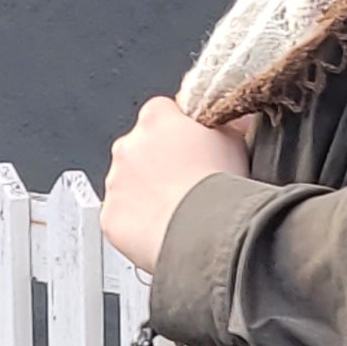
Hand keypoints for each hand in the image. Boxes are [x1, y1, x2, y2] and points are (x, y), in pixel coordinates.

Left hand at [101, 96, 254, 275]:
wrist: (206, 233)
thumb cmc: (221, 187)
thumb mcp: (235, 141)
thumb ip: (224, 124)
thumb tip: (231, 120)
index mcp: (157, 118)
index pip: (163, 112)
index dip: (181, 131)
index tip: (193, 147)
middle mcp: (128, 145)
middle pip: (141, 149)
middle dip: (159, 164)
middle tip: (188, 184)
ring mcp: (116, 181)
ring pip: (129, 184)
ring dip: (147, 194)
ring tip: (178, 211)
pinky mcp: (110, 216)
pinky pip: (121, 217)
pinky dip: (137, 224)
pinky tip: (163, 229)